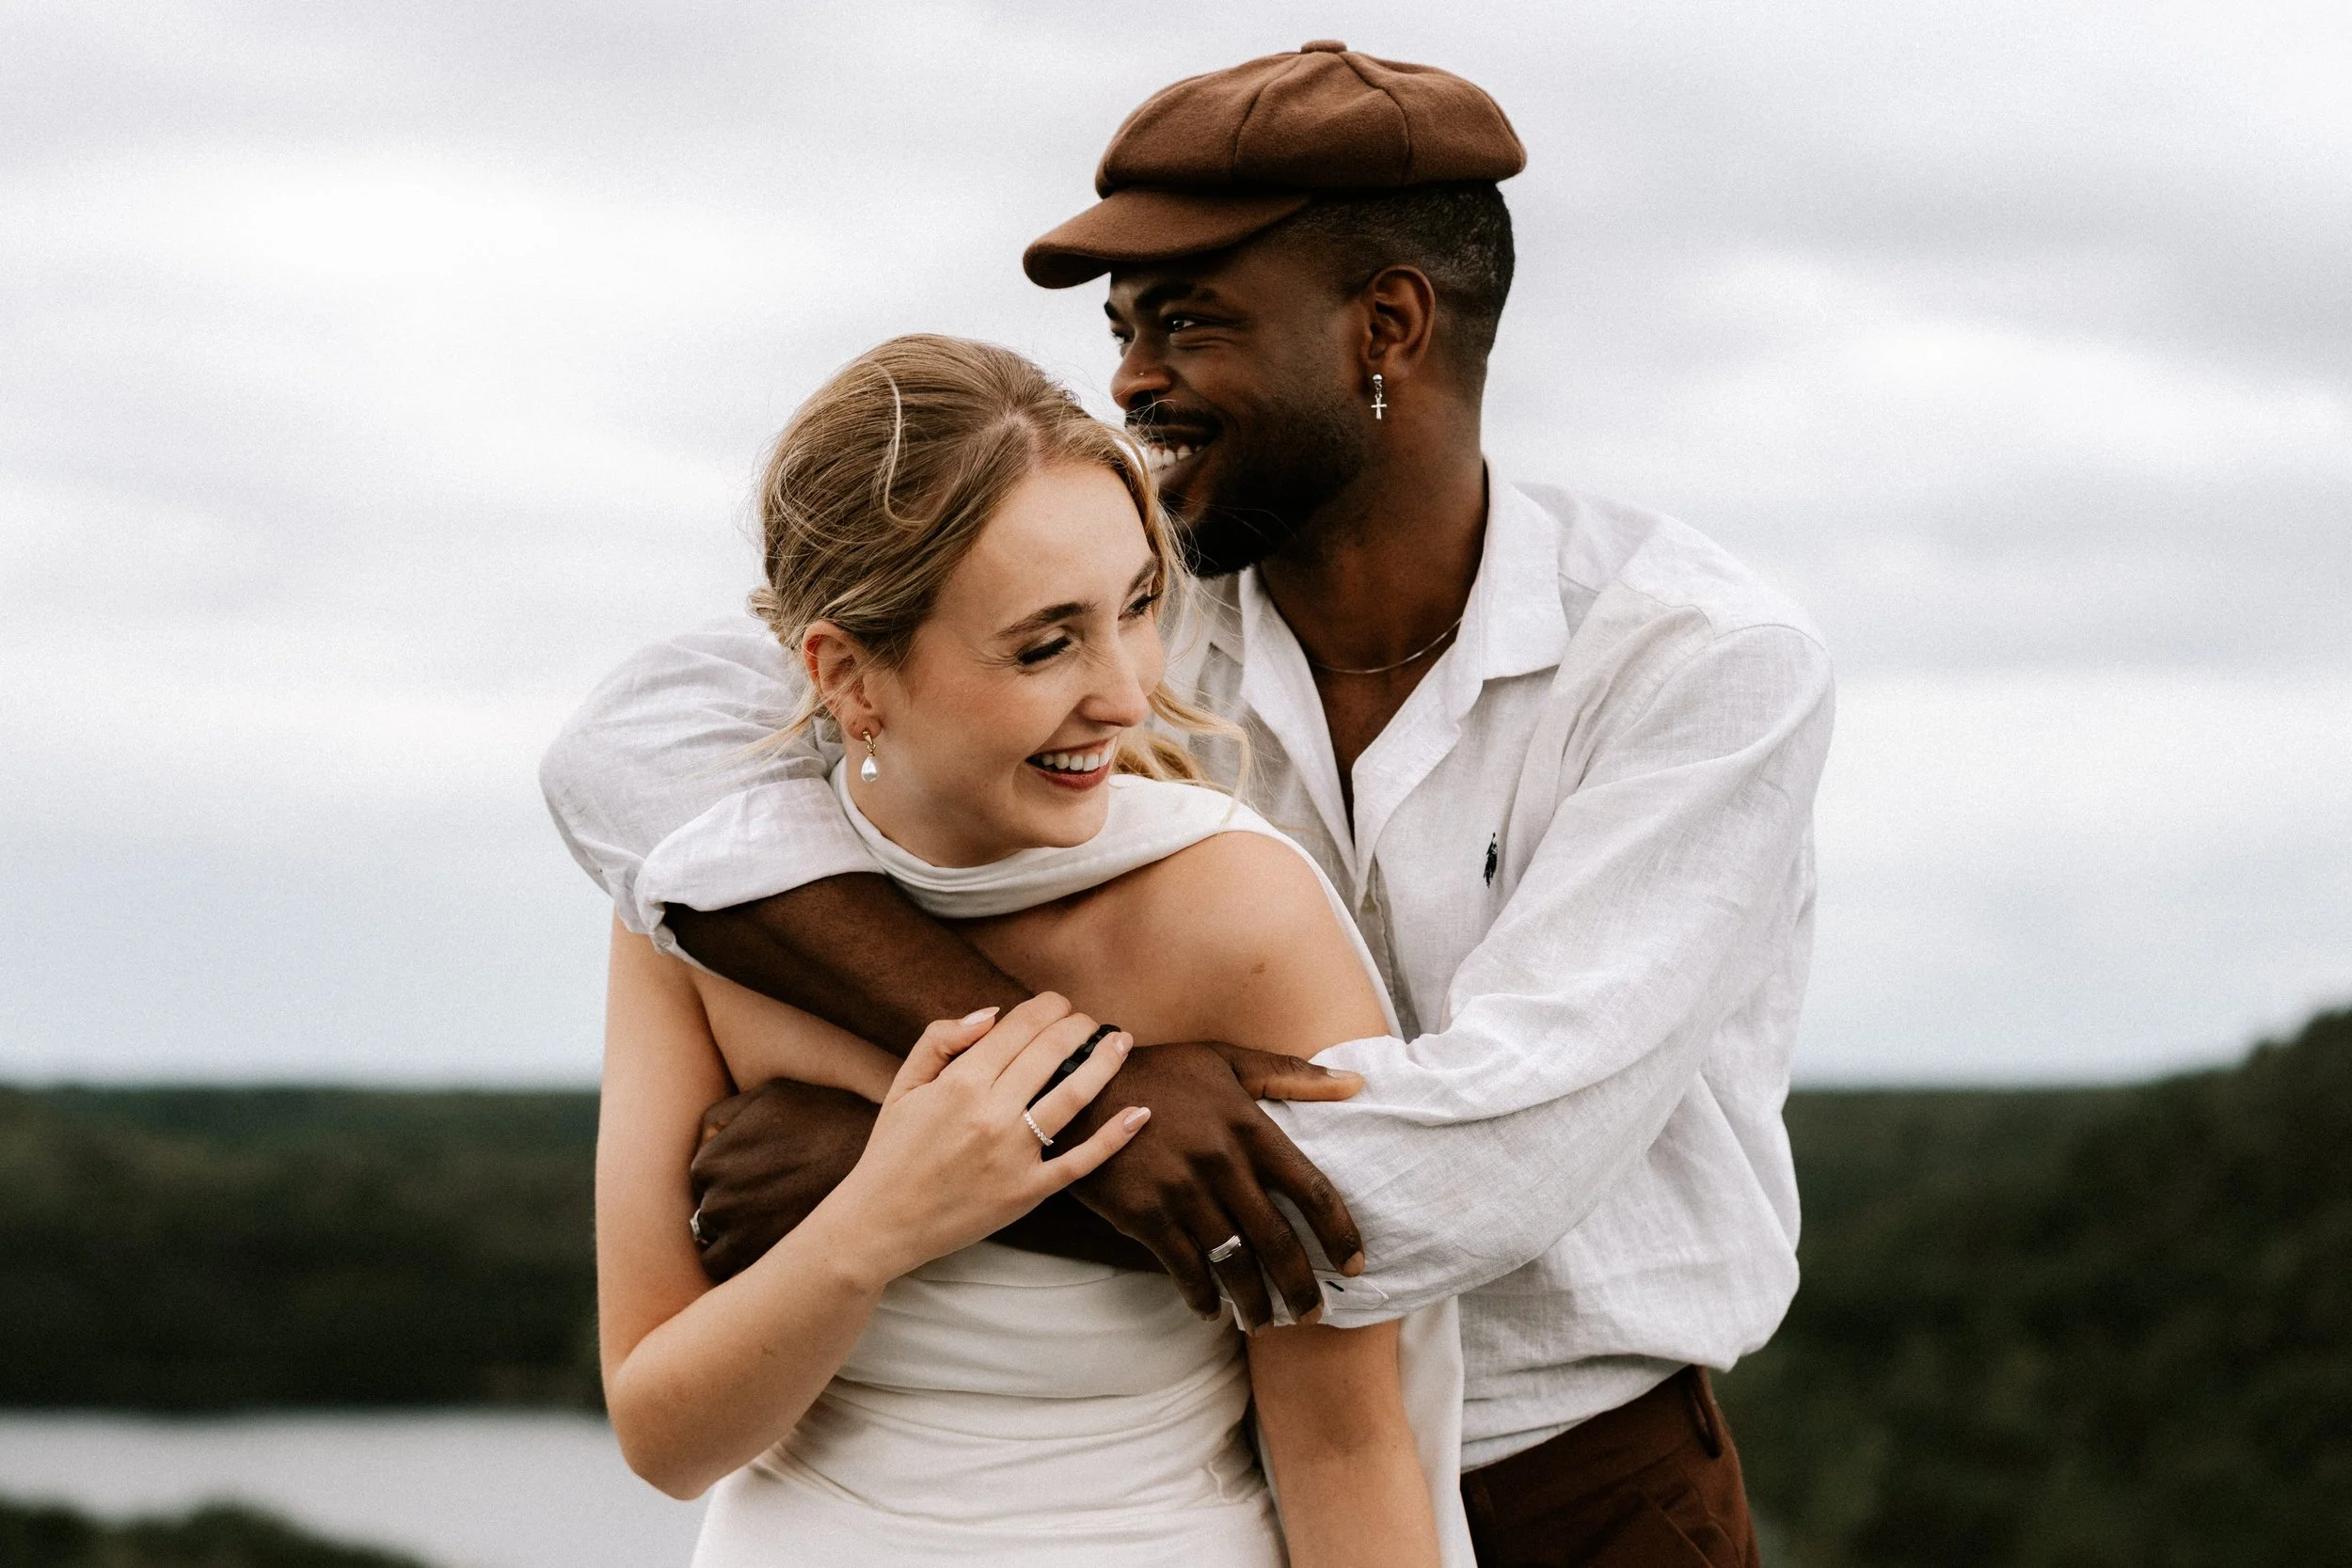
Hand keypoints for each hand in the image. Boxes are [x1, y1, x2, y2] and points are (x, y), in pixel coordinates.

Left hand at [689, 1079, 877, 1283]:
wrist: (881, 1163)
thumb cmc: (829, 1120)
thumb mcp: (774, 1094)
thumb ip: (725, 1113)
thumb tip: (703, 1137)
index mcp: (714, 1160)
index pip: (700, 1175)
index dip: (728, 1173)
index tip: (756, 1173)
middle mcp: (719, 1200)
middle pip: (706, 1210)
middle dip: (731, 1202)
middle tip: (770, 1196)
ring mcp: (740, 1236)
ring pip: (713, 1243)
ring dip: (733, 1234)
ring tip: (771, 1221)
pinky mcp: (763, 1262)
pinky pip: (729, 1270)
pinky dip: (742, 1262)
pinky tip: (770, 1246)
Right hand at [824, 994, 1149, 1284]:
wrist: (879, 1224)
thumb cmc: (891, 1151)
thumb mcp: (903, 1085)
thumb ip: (941, 1039)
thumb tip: (992, 1013)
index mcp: (959, 1083)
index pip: (1019, 1028)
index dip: (1047, 1007)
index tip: (1060, 1003)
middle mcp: (990, 1114)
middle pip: (1051, 1053)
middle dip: (1078, 1026)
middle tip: (1090, 1021)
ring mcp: (1012, 1155)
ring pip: (1073, 1097)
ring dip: (1105, 1064)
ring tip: (1121, 1043)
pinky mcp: (1027, 1192)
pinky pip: (1080, 1162)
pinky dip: (1114, 1137)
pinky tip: (1138, 1113)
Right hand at [1055, 1041, 1364, 1332]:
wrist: (1079, 1085)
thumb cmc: (1160, 1072)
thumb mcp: (1225, 1060)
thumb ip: (1289, 1075)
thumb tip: (1355, 1084)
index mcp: (1248, 1126)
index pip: (1310, 1188)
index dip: (1339, 1232)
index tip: (1354, 1264)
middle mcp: (1221, 1163)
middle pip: (1276, 1239)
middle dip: (1300, 1285)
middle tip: (1314, 1314)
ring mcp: (1182, 1192)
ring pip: (1233, 1263)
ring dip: (1255, 1302)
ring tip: (1267, 1323)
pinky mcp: (1144, 1215)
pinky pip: (1184, 1268)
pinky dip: (1202, 1296)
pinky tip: (1212, 1310)